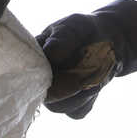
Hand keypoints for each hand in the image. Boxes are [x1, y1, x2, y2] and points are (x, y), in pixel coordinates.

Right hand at [36, 0, 136, 118]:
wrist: (109, 40)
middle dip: (67, 85)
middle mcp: (39, 79)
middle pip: (44, 95)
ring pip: (60, 107)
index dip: (42, 75)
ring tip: (95, 73)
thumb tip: (51, 55)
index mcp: (33, 58)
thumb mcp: (73, 27)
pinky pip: (77, 111)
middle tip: (87, 70)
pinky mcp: (71, 104)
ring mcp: (54, 93)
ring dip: (81, 92)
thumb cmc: (83, 30)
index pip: (27, 73)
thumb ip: (61, 39)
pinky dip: (89, 98)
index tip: (63, 66)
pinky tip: (95, 82)